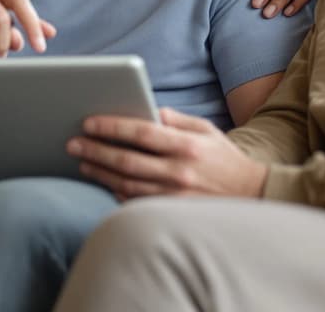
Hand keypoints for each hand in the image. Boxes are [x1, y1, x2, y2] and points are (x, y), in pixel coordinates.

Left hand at [66, 108, 267, 200]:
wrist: (252, 196)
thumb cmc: (224, 158)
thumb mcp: (205, 130)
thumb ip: (174, 119)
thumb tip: (145, 110)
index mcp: (186, 145)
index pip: (141, 133)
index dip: (111, 127)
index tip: (88, 122)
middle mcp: (179, 171)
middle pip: (126, 161)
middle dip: (95, 150)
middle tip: (72, 143)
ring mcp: (174, 196)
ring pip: (126, 184)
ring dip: (100, 172)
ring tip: (82, 161)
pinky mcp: (172, 213)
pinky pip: (136, 202)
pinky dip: (117, 192)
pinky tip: (104, 181)